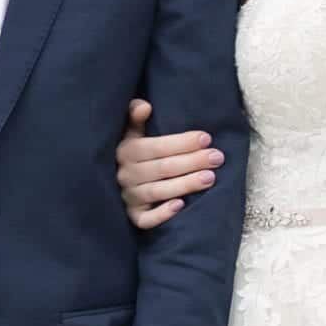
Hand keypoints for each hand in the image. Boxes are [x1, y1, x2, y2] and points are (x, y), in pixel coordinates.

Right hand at [115, 98, 223, 229]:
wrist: (108, 183)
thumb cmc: (130, 154)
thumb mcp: (129, 133)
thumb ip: (134, 117)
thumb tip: (145, 106)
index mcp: (126, 151)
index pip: (157, 146)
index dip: (182, 142)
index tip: (207, 138)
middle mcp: (126, 174)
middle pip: (163, 168)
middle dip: (192, 162)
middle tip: (218, 157)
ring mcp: (129, 197)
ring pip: (158, 191)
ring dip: (185, 185)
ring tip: (210, 178)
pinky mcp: (132, 217)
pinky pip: (145, 219)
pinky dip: (161, 214)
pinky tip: (180, 206)